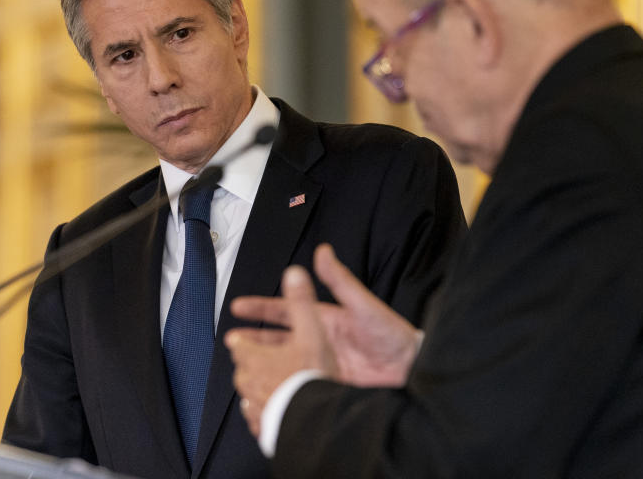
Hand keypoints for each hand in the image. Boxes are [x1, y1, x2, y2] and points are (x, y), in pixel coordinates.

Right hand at [225, 244, 423, 435]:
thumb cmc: (391, 333)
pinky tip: (268, 391)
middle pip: (278, 339)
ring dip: (264, 363)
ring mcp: (321, 363)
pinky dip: (282, 385)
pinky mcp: (327, 384)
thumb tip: (322, 251)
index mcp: (323, 319)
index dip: (261, 308)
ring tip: (241, 368)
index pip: (285, 311)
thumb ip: (340, 280)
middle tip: (231, 341)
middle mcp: (318, 340)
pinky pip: (299, 384)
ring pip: (284, 363)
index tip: (238, 307)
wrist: (411, 368)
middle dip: (254, 339)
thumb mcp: (362, 304)